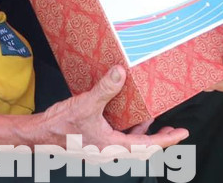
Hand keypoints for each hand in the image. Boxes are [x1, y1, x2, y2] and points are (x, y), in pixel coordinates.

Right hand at [31, 66, 187, 150]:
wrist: (39, 135)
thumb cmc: (61, 125)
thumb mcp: (86, 103)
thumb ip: (106, 88)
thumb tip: (121, 72)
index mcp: (112, 146)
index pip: (148, 146)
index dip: (168, 139)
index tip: (183, 133)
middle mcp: (110, 150)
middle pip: (143, 148)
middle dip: (160, 138)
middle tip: (174, 129)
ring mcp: (102, 148)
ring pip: (131, 143)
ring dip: (144, 133)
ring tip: (153, 118)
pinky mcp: (95, 142)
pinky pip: (118, 138)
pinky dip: (128, 128)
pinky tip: (128, 115)